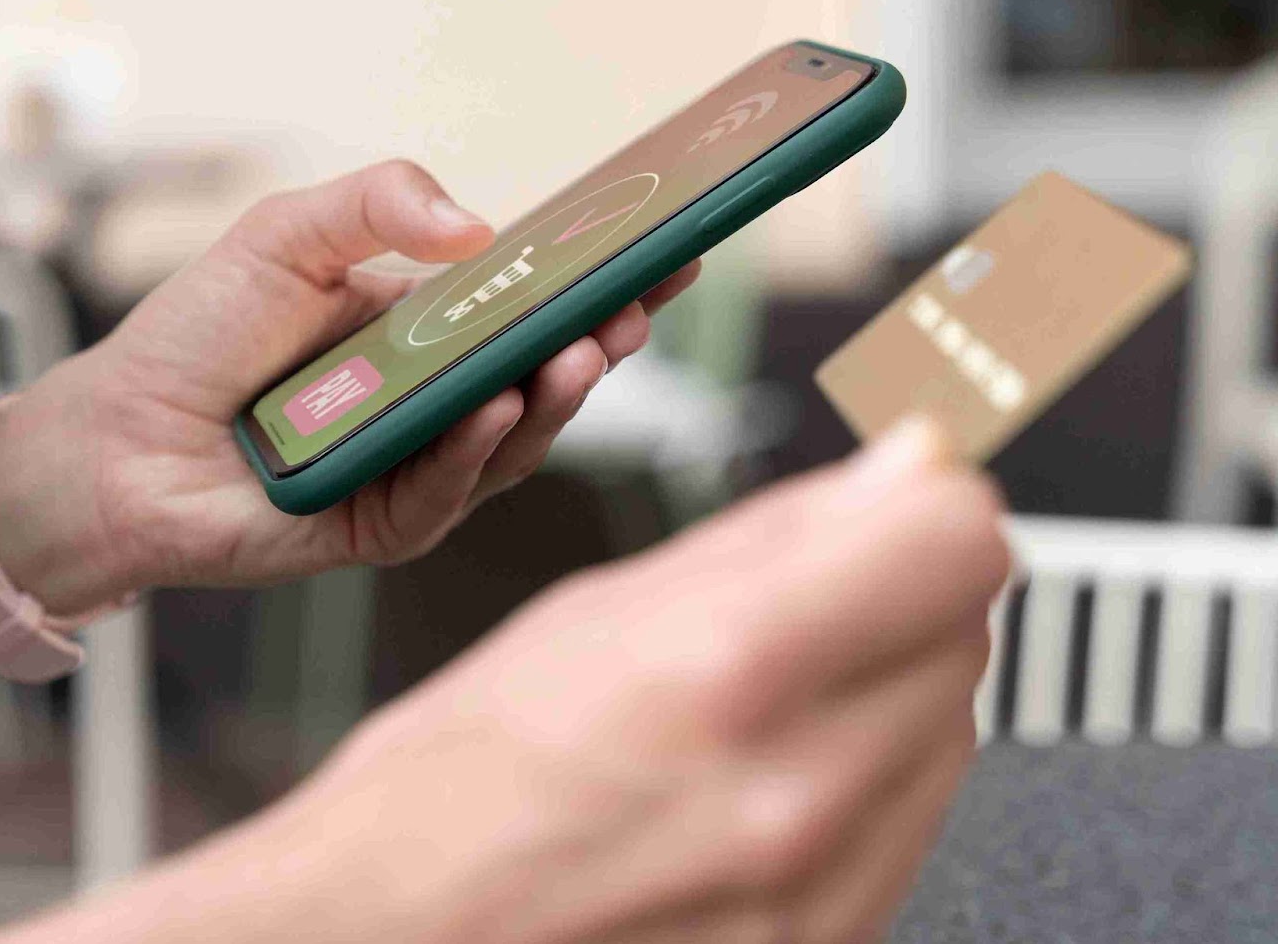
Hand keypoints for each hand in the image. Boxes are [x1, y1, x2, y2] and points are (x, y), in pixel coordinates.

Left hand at [0, 160, 700, 609]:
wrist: (117, 436)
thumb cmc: (198, 334)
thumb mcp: (285, 236)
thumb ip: (376, 203)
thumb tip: (480, 226)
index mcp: (426, 328)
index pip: (531, 302)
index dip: (597, 280)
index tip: (663, 250)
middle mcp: (435, 401)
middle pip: (541, 377)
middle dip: (597, 343)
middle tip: (634, 308)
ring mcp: (415, 467)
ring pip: (511, 443)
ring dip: (551, 401)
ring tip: (578, 353)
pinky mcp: (382, 527)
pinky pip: (443, 494)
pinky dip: (470, 454)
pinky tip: (490, 411)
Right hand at [202, 419, 1007, 943]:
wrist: (403, 943)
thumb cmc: (454, 788)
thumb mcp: (593, 613)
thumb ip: (778, 537)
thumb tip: (905, 469)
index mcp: (726, 669)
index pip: (957, 543)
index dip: (927, 501)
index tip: (895, 500)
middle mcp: (797, 792)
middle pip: (964, 631)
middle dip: (894, 593)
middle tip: (795, 605)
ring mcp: (822, 890)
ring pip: (948, 729)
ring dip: (880, 689)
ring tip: (753, 707)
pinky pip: (910, 824)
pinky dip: (860, 778)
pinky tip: (759, 779)